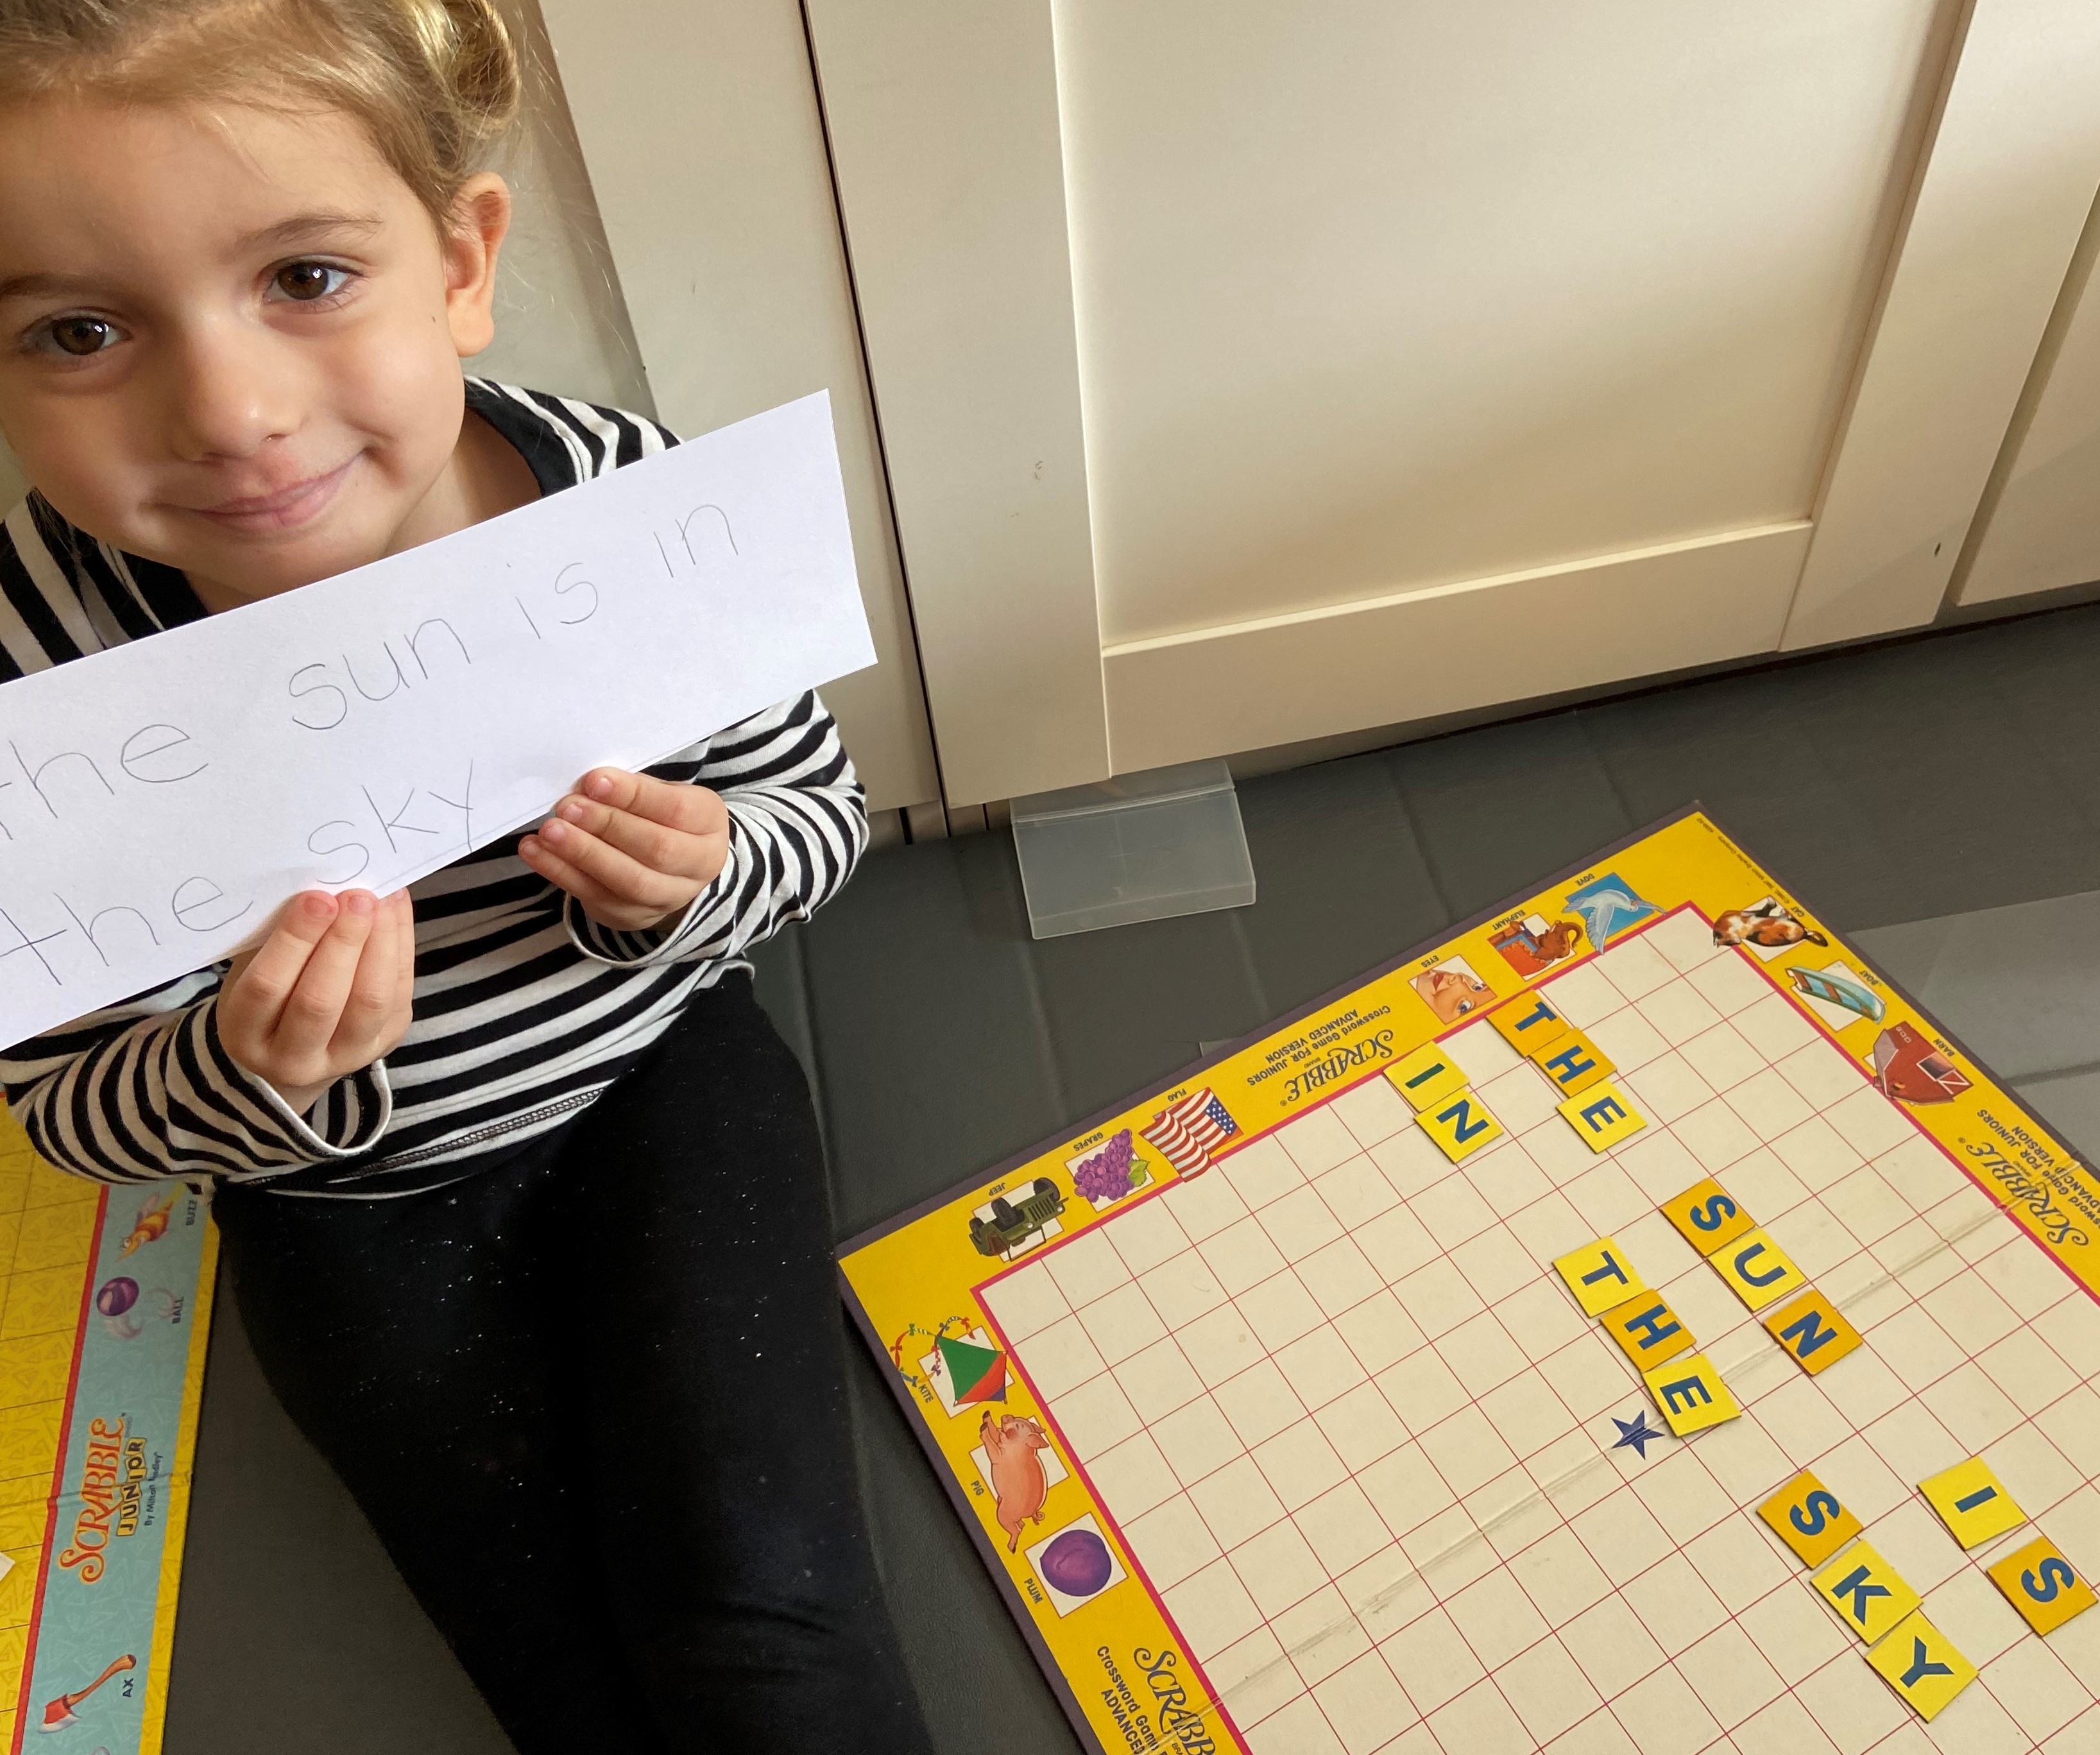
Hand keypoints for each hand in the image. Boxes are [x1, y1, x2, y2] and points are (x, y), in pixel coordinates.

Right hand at [219, 889, 416, 1117]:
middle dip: (343, 941)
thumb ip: (276, 936)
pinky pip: (398, 994)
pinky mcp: (384, 1043)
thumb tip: (320, 887)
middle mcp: (292, 1058)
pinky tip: (395, 910)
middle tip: (356, 896)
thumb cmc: (268, 991)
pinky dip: (401, 947)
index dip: (294, 940)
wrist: (295, 1045)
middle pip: (320, 1000)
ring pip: (369, 1001)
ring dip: (380, 943)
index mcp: (245, 1033)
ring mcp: (344, 1057)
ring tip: (381, 900)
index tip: (317, 898)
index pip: (268, 987)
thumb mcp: (252, 967)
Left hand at [519, 768, 728, 931]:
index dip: (635, 796)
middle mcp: (697, 867)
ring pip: (627, 880)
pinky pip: (594, 897)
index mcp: (709, 825)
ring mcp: (665, 897)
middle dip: (607, 826)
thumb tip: (589, 785)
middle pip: (655, 849)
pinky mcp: (630, 916)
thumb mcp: (662, 795)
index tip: (595, 780)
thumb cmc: (661, 819)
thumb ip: (633, 790)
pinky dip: (560, 873)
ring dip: (583, 853)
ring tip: (550, 831)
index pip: (676, 810)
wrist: (673, 868)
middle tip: (568, 806)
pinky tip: (536, 851)